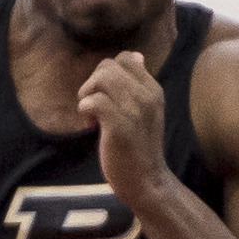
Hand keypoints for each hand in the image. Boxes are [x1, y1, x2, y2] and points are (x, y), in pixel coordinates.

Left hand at [75, 50, 169, 205]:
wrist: (147, 182)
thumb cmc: (140, 148)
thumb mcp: (145, 111)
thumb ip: (138, 86)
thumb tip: (136, 56)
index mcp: (153, 90)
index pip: (126, 58)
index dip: (107, 72)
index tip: (106, 95)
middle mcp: (147, 96)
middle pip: (108, 66)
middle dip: (92, 84)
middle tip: (93, 108)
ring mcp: (134, 111)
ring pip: (101, 79)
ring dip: (87, 95)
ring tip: (91, 116)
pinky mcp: (120, 127)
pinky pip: (94, 101)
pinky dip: (85, 110)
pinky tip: (91, 126)